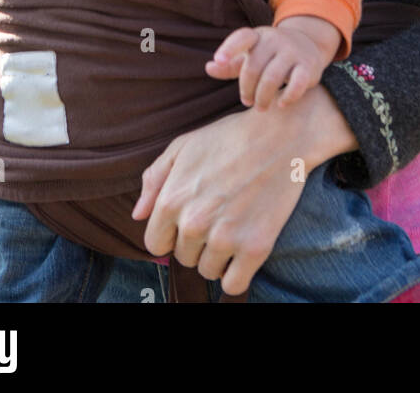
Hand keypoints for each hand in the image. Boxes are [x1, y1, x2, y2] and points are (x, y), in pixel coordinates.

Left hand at [132, 84, 357, 295]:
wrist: (281, 135)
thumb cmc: (230, 137)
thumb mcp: (184, 146)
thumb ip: (154, 179)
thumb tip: (138, 215)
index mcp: (172, 199)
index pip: (155, 244)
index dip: (171, 235)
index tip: (188, 223)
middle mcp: (194, 223)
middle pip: (183, 258)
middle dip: (197, 242)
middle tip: (218, 215)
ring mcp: (225, 237)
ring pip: (208, 271)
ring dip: (218, 257)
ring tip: (233, 226)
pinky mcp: (255, 247)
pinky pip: (234, 285)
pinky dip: (237, 274)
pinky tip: (243, 252)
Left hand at [205, 17, 340, 109]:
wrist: (308, 44)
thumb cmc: (270, 55)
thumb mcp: (250, 55)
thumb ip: (229, 64)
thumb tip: (208, 67)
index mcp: (257, 37)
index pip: (242, 37)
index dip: (229, 48)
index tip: (218, 60)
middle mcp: (274, 40)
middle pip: (253, 67)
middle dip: (246, 89)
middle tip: (247, 101)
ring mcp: (292, 52)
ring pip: (272, 77)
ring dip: (263, 97)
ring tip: (260, 106)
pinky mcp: (308, 66)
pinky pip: (297, 83)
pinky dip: (288, 96)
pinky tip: (281, 103)